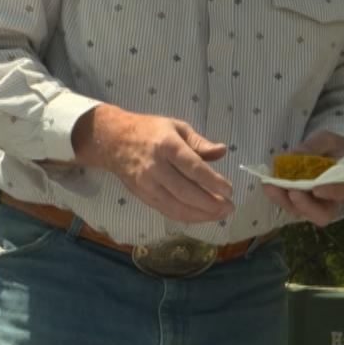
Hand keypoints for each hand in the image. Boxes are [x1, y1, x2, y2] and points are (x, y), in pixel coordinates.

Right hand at [73, 104, 232, 223]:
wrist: (113, 141)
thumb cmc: (150, 131)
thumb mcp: (177, 127)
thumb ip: (200, 143)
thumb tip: (222, 151)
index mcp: (166, 146)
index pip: (193, 168)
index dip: (213, 181)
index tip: (230, 189)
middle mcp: (155, 167)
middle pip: (186, 192)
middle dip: (210, 203)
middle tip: (230, 207)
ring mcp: (147, 185)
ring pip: (176, 206)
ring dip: (201, 215)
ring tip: (220, 214)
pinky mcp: (143, 196)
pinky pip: (167, 211)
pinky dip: (187, 217)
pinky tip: (203, 216)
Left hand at [261, 131, 343, 226]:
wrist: (325, 152)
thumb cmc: (332, 147)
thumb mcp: (327, 140)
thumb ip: (315, 146)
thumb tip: (295, 156)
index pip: (341, 192)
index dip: (330, 192)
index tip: (316, 189)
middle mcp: (332, 200)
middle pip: (322, 215)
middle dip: (305, 206)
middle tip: (291, 192)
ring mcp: (315, 204)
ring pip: (302, 212)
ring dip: (285, 201)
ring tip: (270, 186)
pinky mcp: (300, 202)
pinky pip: (289, 204)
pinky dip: (278, 196)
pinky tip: (268, 184)